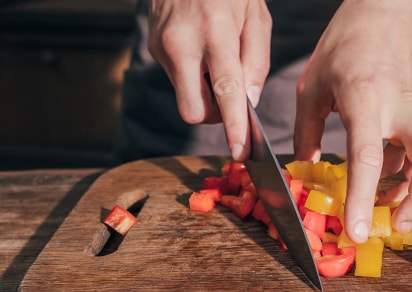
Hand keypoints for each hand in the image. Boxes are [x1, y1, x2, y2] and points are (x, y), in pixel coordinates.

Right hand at [147, 0, 271, 160]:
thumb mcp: (256, 16)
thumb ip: (256, 63)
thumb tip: (249, 102)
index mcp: (214, 33)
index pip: (224, 93)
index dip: (233, 127)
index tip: (240, 152)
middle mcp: (181, 43)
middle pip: (193, 111)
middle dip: (214, 117)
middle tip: (230, 101)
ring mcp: (162, 46)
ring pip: (184, 98)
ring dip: (204, 95)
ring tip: (216, 64)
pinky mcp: (152, 46)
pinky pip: (176, 80)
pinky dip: (193, 78)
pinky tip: (201, 54)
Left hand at [294, 0, 411, 242]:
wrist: (389, 12)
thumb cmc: (346, 43)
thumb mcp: (313, 86)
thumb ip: (307, 133)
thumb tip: (306, 172)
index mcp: (365, 97)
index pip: (367, 156)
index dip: (362, 198)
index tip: (358, 232)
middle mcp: (401, 106)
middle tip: (398, 226)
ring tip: (385, 211)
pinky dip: (407, 175)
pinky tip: (387, 183)